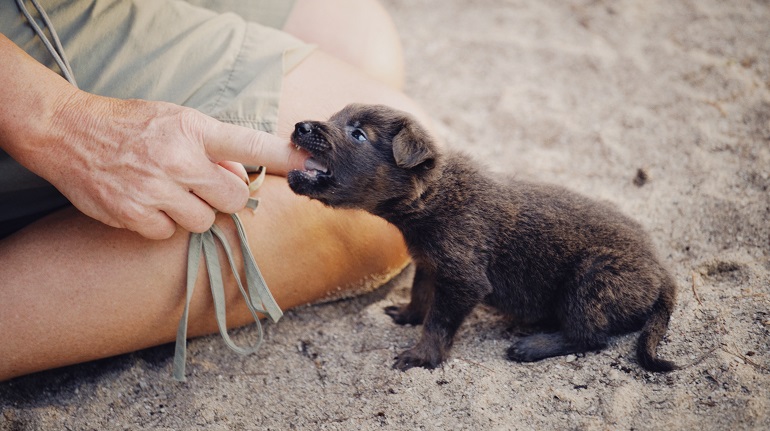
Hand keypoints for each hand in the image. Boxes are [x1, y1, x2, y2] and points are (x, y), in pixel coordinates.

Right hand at [1, 35, 305, 238]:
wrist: (68, 133)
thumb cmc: (132, 125)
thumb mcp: (177, 120)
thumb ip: (214, 149)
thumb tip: (242, 178)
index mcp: (194, 130)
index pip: (251, 145)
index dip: (285, 158)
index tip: (312, 166)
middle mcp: (179, 160)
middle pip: (234, 199)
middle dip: (224, 196)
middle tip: (201, 185)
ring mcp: (156, 190)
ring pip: (203, 221)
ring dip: (193, 212)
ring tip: (168, 191)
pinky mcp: (133, 215)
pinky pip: (169, 234)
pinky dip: (162, 224)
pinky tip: (146, 203)